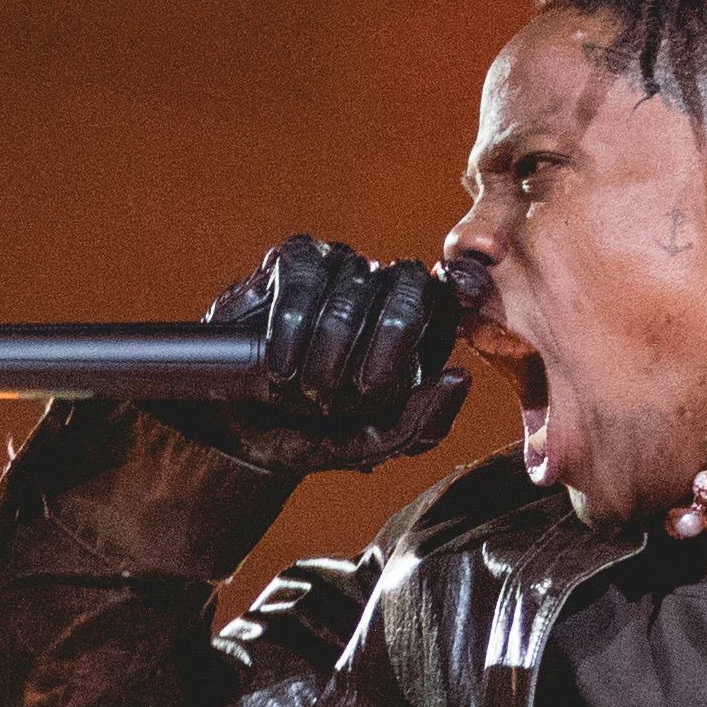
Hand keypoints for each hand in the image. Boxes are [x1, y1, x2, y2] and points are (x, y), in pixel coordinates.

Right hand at [145, 234, 466, 474]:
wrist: (247, 434)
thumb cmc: (317, 434)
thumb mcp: (373, 444)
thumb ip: (422, 424)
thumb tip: (458, 377)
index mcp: (419, 329)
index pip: (449, 295)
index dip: (457, 293)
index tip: (458, 306)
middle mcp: (384, 289)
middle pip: (407, 286)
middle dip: (380, 343)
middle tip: (343, 395)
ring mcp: (341, 270)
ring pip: (352, 290)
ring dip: (325, 350)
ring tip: (301, 391)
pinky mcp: (295, 262)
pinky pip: (304, 277)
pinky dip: (290, 324)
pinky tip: (279, 364)